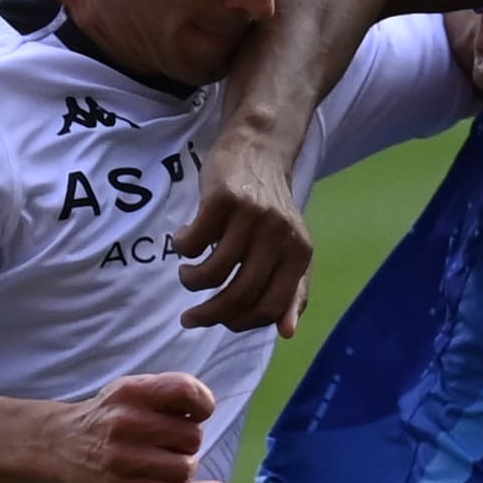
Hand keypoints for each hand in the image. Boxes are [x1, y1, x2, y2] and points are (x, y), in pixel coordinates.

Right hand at [48, 368, 226, 482]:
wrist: (58, 446)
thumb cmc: (105, 417)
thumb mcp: (128, 391)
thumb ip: (165, 394)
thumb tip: (205, 409)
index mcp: (132, 392)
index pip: (187, 392)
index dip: (203, 404)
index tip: (197, 414)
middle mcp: (127, 423)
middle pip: (192, 436)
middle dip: (187, 440)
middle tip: (167, 442)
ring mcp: (124, 459)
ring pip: (186, 466)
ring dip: (183, 465)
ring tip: (163, 461)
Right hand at [170, 140, 311, 333]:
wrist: (258, 149)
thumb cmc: (268, 207)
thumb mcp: (287, 248)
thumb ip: (290, 290)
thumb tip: (287, 332)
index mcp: (299, 254)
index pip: (270, 306)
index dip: (242, 322)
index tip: (221, 322)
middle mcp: (279, 237)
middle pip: (240, 294)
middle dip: (209, 315)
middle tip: (190, 318)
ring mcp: (251, 217)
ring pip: (214, 272)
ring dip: (192, 281)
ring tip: (187, 274)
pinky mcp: (223, 199)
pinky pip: (195, 243)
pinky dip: (184, 250)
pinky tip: (184, 242)